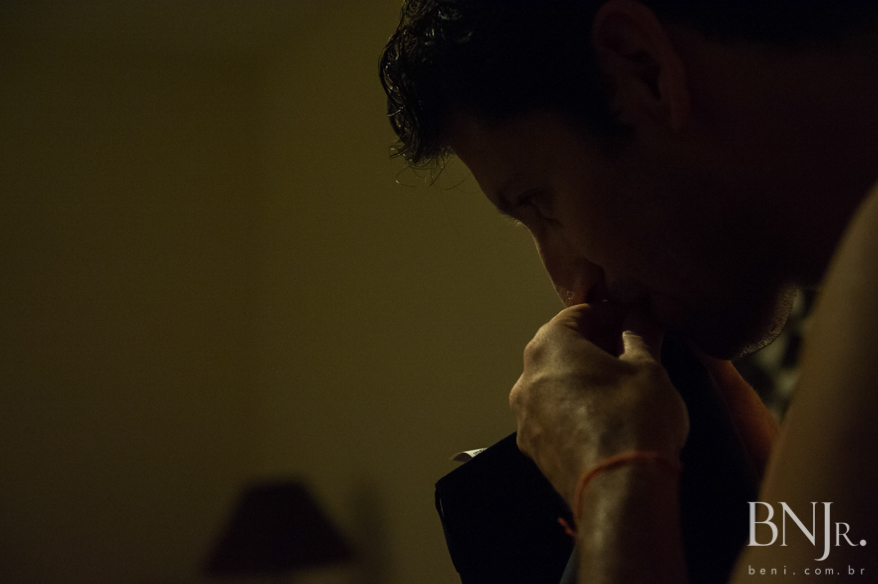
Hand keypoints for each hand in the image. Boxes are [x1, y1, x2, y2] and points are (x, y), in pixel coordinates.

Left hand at [510, 302, 689, 507]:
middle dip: (595, 344)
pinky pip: (552, 414)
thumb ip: (640, 335)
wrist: (618, 490)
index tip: (634, 318)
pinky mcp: (532, 447)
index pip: (578, 314)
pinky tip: (604, 415)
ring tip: (620, 383)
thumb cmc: (632, 418)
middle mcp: (526, 377)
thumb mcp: (648, 368)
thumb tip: (641, 315)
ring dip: (582, 377)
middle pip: (561, 348)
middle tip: (630, 348)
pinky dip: (573, 407)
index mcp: (549, 347)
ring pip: (554, 383)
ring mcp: (524, 415)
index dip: (609, 312)